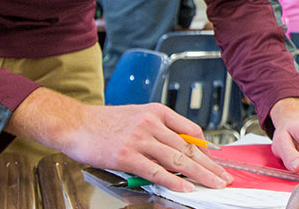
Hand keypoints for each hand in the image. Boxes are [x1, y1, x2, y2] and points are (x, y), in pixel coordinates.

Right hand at [9, 90, 232, 191]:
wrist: (74, 123)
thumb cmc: (103, 122)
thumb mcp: (137, 116)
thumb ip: (159, 130)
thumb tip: (179, 149)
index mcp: (156, 112)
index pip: (191, 131)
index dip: (206, 149)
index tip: (215, 161)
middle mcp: (151, 123)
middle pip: (189, 147)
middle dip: (209, 165)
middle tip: (223, 177)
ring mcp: (139, 139)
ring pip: (178, 159)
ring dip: (199, 174)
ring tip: (213, 184)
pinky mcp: (127, 156)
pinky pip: (157, 170)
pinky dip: (174, 180)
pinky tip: (186, 187)